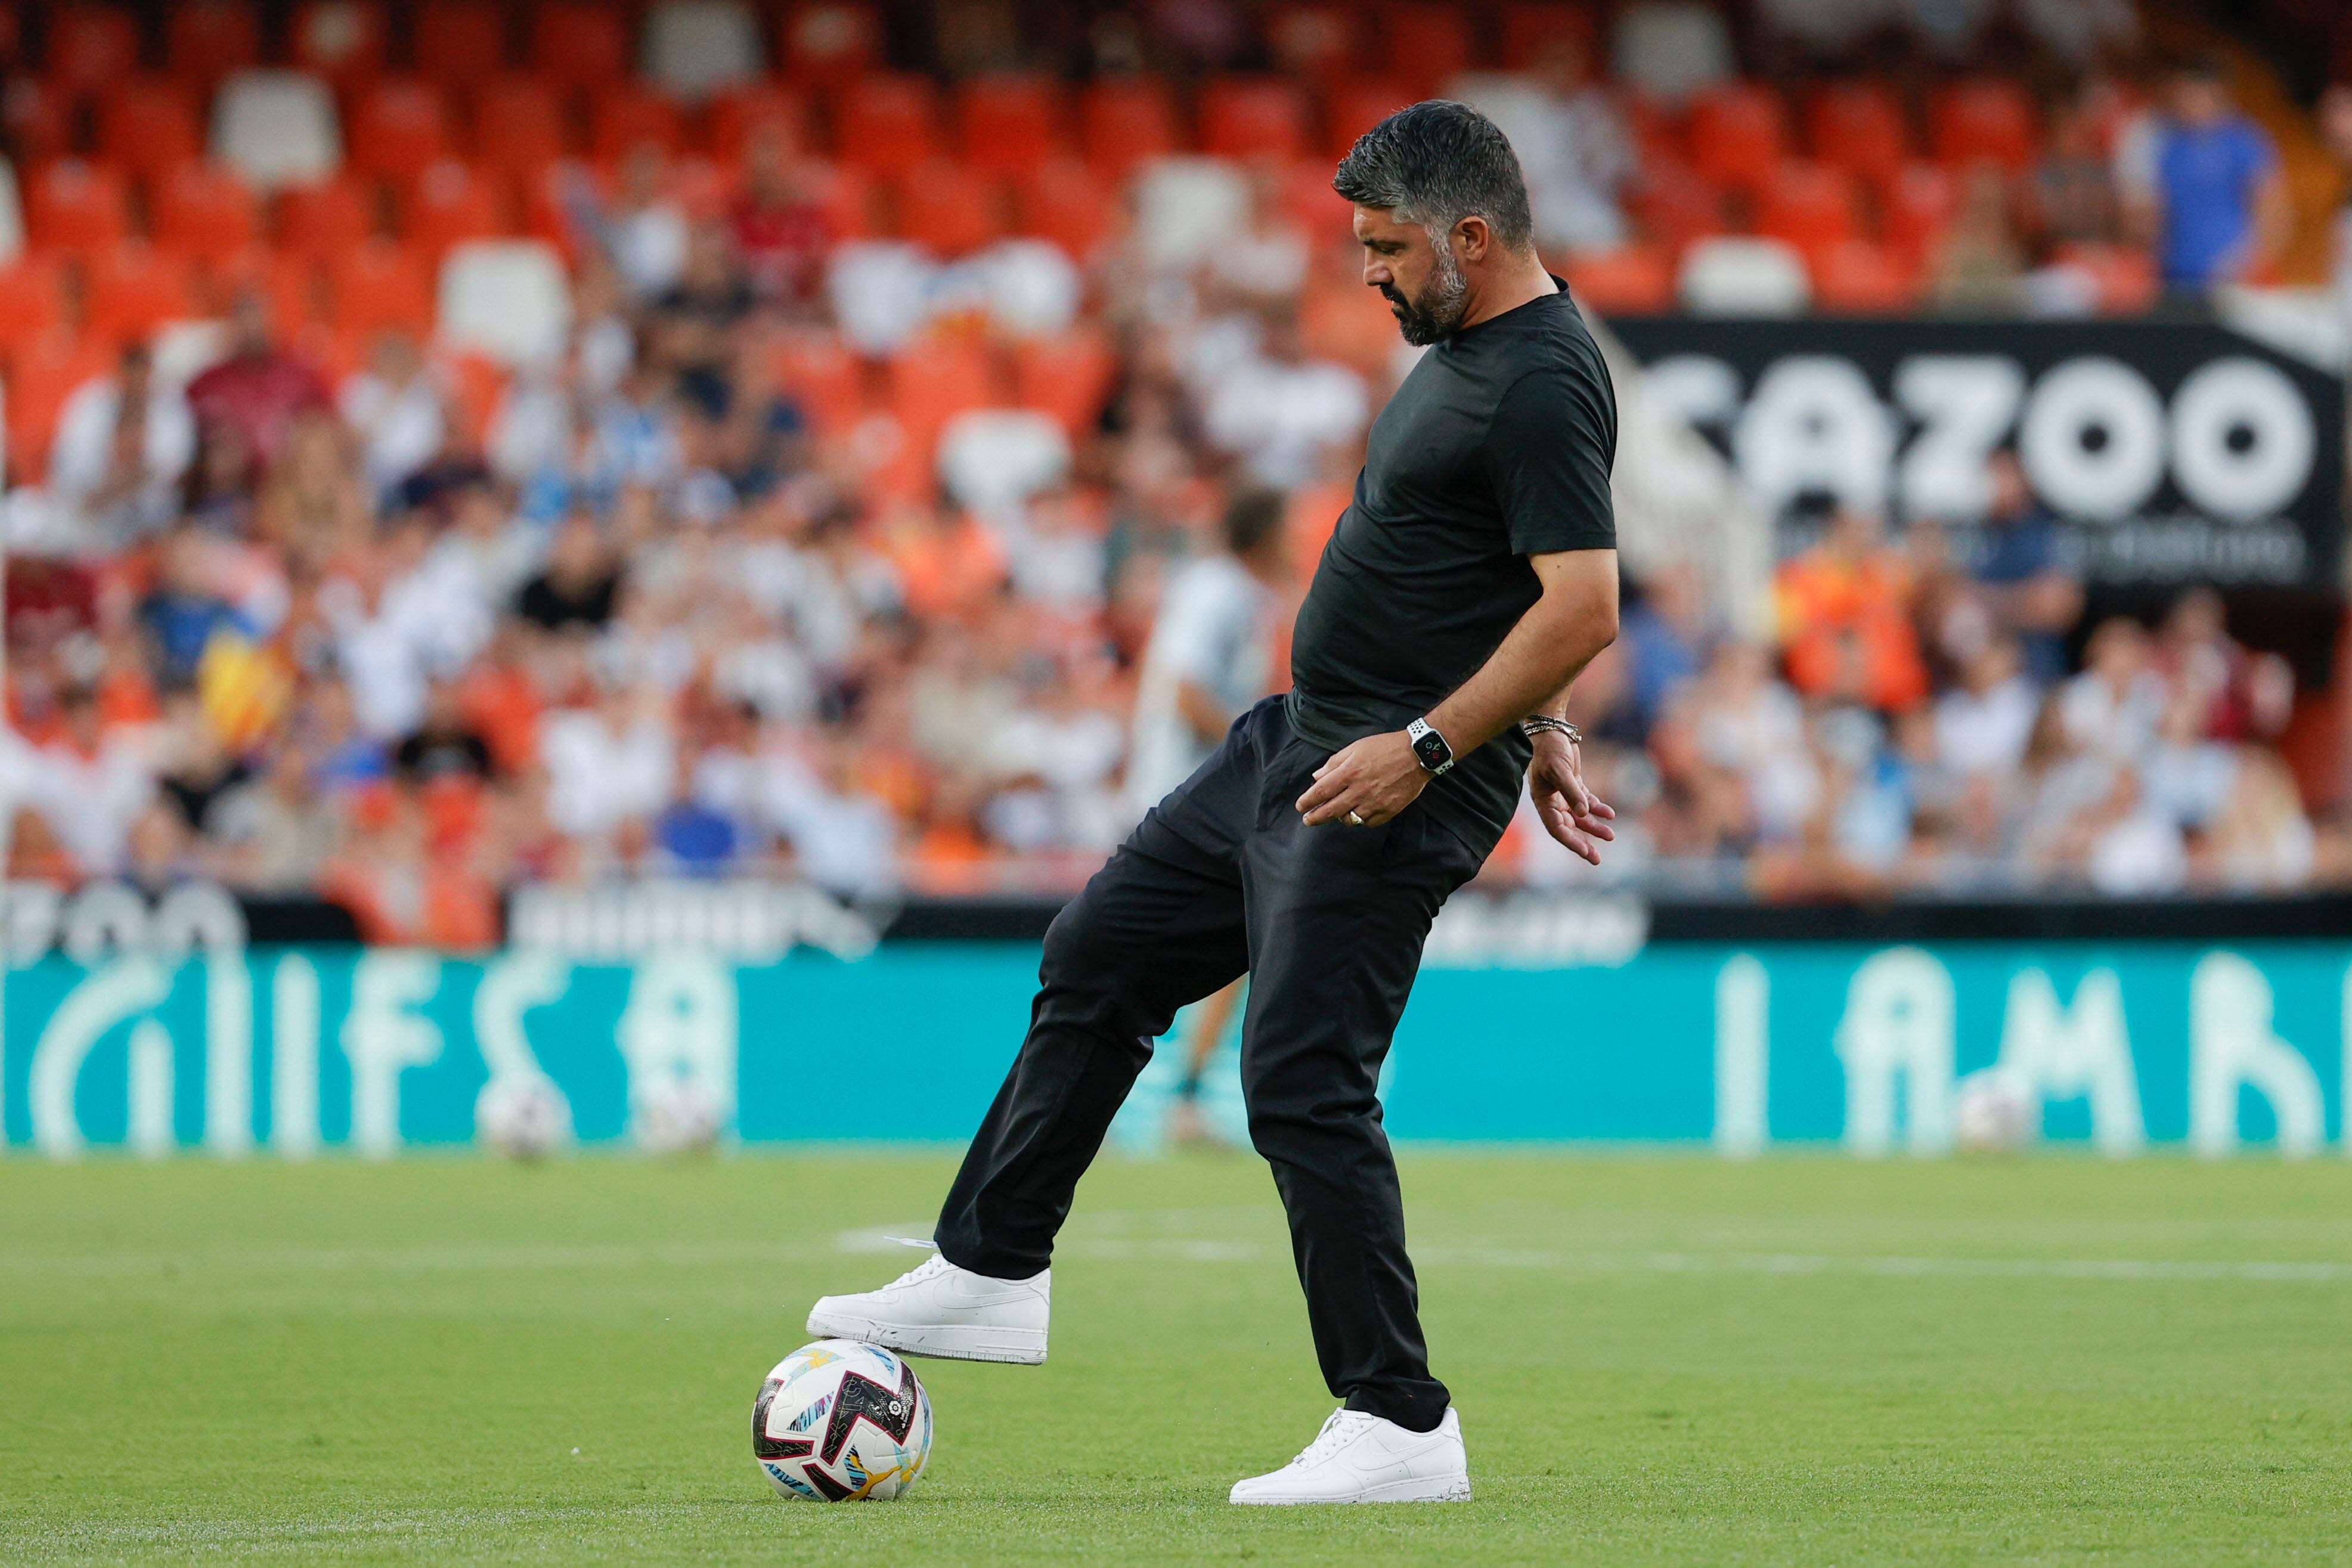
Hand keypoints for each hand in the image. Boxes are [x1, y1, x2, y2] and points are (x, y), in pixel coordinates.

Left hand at [1295, 730, 1427, 826]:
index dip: (1307, 801)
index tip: (1300, 806)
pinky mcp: (1388, 810)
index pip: (1320, 792)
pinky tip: (1358, 814)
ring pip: (1349, 819)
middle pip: (1330, 810)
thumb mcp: (1356, 748)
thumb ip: (1334, 763)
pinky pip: (1368, 822)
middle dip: (1315, 817)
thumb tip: (1317, 777)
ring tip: (1337, 813)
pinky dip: (1360, 820)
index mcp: (1349, 772)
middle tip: (1308, 820)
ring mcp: (1375, 803)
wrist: (1417, 754)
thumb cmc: (1384, 747)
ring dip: (1339, 818)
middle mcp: (1359, 790)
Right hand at [1527, 730, 1614, 864]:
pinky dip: (1598, 809)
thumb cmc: (1550, 749)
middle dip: (1583, 843)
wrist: (1552, 730)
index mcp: (1543, 802)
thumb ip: (1572, 793)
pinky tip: (1610, 814)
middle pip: (1568, 828)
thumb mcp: (1560, 770)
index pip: (1557, 828)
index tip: (1585, 852)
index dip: (1571, 842)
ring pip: (1580, 818)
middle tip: (1596, 859)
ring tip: (1610, 836)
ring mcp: (1562, 794)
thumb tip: (1584, 815)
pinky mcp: (1573, 785)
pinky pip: (1587, 802)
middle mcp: (1551, 802)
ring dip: (1594, 827)